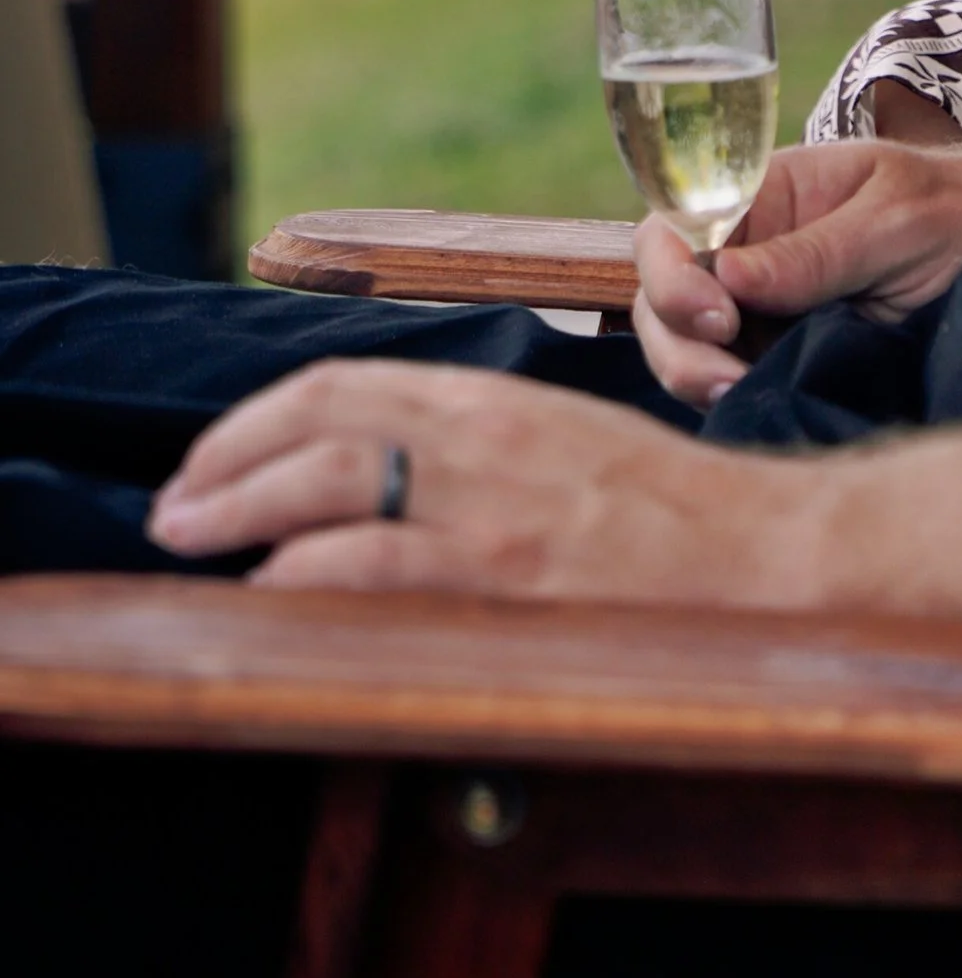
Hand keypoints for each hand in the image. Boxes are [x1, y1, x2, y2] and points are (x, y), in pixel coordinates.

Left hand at [146, 361, 809, 600]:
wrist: (771, 555)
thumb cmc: (675, 516)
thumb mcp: (567, 448)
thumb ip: (482, 450)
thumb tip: (387, 479)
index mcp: (496, 402)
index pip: (344, 383)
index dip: (258, 420)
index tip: (211, 459)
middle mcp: (484, 438)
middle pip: (319, 422)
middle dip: (225, 463)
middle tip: (174, 505)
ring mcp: (493, 507)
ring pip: (330, 482)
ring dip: (241, 510)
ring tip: (192, 543)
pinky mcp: (508, 575)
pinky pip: (377, 565)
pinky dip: (304, 575)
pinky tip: (268, 594)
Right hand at [631, 132, 961, 408]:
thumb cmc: (954, 209)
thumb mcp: (896, 219)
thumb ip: (818, 250)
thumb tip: (728, 277)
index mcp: (762, 191)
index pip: (674, 227)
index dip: (672, 274)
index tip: (720, 314)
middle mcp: (746, 247)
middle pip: (664, 295)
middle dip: (678, 340)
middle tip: (726, 377)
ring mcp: (759, 304)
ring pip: (687, 345)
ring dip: (697, 376)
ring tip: (740, 393)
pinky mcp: (777, 350)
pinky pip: (728, 376)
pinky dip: (728, 396)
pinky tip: (755, 402)